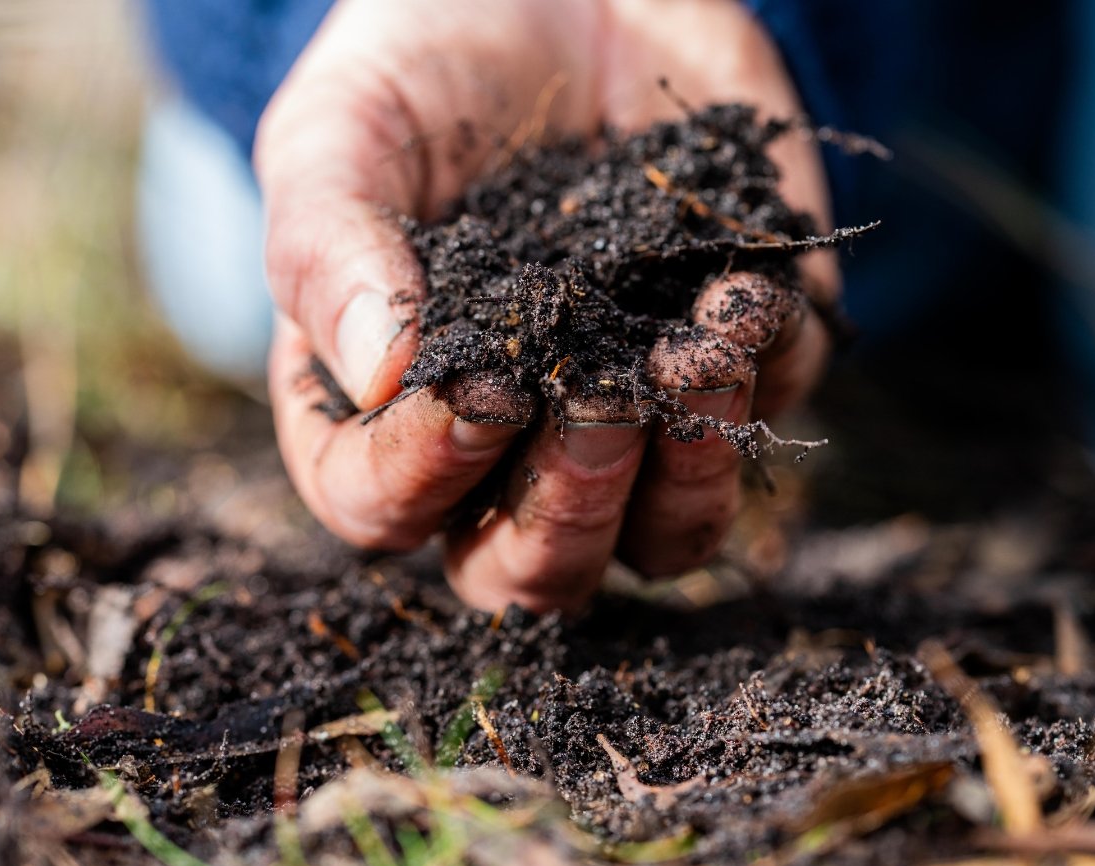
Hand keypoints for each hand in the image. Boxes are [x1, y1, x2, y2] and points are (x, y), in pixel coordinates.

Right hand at [258, 0, 835, 612]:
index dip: (424, 476)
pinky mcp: (734, 361)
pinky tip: (740, 289)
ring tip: (692, 353)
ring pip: (663, 542)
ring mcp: (630, 415)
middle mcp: (507, 444)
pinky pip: (764, 418)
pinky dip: (762, 371)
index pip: (384, 509)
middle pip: (531, 572)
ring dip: (685, 476)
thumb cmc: (425, 63)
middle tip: (596, 397)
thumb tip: (380, 374)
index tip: (474, 386)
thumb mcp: (343, 132)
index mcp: (385, 409)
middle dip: (568, 507)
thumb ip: (330, 248)